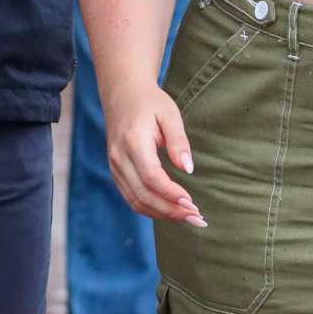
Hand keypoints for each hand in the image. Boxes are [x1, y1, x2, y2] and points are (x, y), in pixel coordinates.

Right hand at [102, 84, 206, 224]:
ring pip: (136, 201)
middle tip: (197, 218)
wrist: (123, 95)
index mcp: (133, 142)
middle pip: (143, 195)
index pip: (151, 177)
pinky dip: (152, 209)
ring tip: (189, 218)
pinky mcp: (116, 173)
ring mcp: (115, 167)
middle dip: (171, 210)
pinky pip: (132, 198)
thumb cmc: (151, 103)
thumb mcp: (170, 115)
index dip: (171, 194)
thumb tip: (188, 169)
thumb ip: (179, 142)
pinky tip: (172, 211)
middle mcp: (119, 158)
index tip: (192, 203)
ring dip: (163, 214)